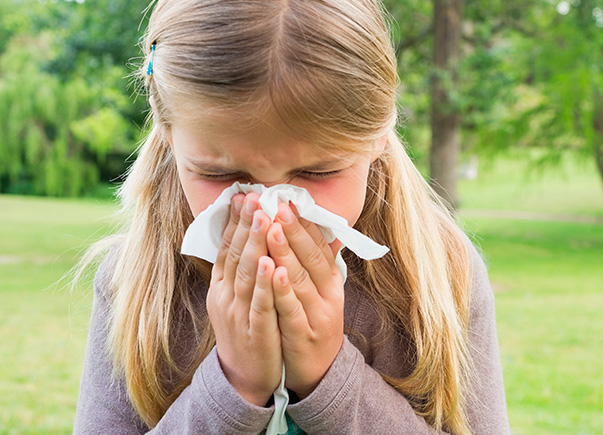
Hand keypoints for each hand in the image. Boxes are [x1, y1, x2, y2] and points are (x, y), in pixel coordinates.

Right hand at [207, 192, 282, 405]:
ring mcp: (238, 314)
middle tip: (253, 196)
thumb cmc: (248, 330)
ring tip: (263, 219)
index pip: (227, 247)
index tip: (243, 195)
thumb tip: (256, 234)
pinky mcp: (255, 332)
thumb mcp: (240, 296)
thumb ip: (246, 267)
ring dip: (254, 245)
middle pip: (235, 254)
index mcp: (221, 286)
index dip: (234, 221)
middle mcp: (225, 296)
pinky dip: (264, 284)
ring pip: (246, 275)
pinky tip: (270, 264)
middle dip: (245, 224)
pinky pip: (260, 304)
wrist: (245, 379)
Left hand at [266, 202, 343, 398]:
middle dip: (293, 229)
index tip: (287, 200)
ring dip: (286, 251)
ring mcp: (317, 316)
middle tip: (277, 204)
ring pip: (300, 279)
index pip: (319, 246)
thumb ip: (321, 264)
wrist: (319, 374)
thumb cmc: (313, 326)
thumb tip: (327, 232)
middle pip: (311, 258)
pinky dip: (284, 289)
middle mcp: (328, 296)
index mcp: (331, 283)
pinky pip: (292, 309)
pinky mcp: (303, 335)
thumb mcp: (322, 294)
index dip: (304, 223)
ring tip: (272, 227)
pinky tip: (274, 271)